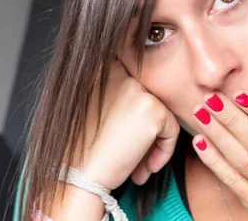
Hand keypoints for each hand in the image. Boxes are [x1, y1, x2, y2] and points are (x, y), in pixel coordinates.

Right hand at [72, 60, 179, 189]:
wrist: (76, 177)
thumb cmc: (83, 152)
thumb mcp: (98, 113)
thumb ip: (122, 101)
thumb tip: (151, 105)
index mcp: (104, 70)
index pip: (137, 91)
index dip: (134, 122)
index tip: (123, 144)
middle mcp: (120, 72)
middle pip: (150, 103)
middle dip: (145, 135)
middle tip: (134, 162)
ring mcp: (137, 88)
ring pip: (161, 116)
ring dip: (153, 146)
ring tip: (138, 170)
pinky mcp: (152, 108)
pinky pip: (171, 130)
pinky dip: (164, 152)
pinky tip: (144, 170)